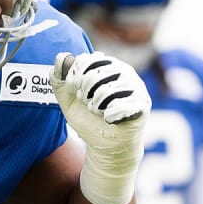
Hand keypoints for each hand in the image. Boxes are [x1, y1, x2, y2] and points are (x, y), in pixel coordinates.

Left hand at [50, 52, 150, 203]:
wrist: (105, 146)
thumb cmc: (89, 119)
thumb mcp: (68, 100)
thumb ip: (60, 79)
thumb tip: (61, 57)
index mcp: (107, 65)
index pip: (85, 61)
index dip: (74, 78)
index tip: (76, 92)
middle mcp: (124, 71)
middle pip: (94, 75)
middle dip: (85, 95)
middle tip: (89, 105)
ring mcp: (135, 87)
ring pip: (107, 91)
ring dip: (96, 107)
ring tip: (99, 112)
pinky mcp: (143, 104)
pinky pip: (121, 106)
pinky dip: (109, 116)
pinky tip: (109, 119)